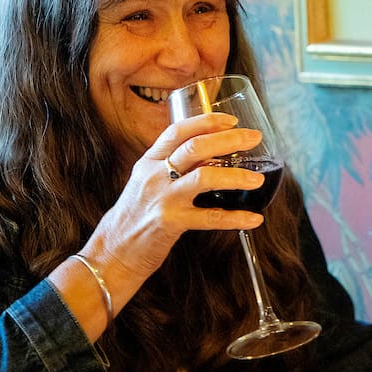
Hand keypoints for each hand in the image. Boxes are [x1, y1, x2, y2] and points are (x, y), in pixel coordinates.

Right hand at [87, 112, 265, 282]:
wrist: (113, 251)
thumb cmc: (136, 216)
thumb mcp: (148, 183)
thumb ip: (174, 167)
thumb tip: (213, 156)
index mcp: (149, 161)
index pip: (178, 130)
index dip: (207, 121)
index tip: (231, 120)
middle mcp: (155, 175)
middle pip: (195, 147)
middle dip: (229, 139)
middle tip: (254, 138)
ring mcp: (162, 198)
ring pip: (204, 176)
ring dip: (236, 176)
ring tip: (257, 179)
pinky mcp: (170, 223)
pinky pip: (210, 217)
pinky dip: (235, 218)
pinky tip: (253, 218)